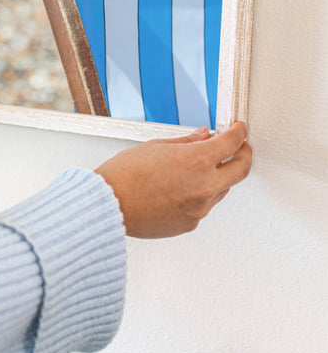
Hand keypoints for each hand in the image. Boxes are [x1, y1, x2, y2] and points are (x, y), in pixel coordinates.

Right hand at [95, 122, 250, 237]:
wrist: (108, 206)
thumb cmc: (125, 175)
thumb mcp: (157, 147)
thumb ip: (187, 142)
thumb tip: (204, 136)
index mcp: (197, 161)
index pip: (232, 143)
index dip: (239, 132)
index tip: (238, 129)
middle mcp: (204, 186)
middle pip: (241, 169)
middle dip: (244, 154)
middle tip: (240, 146)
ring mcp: (200, 208)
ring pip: (222, 189)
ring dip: (219, 176)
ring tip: (201, 167)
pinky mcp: (191, 223)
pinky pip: (204, 205)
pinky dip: (200, 194)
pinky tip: (182, 187)